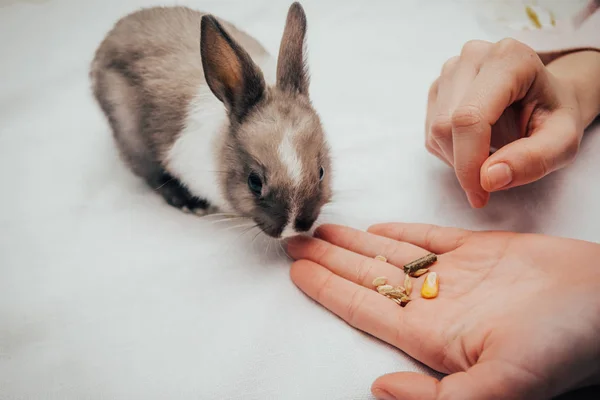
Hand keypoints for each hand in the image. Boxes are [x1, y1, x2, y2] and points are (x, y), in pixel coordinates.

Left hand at [286, 223, 599, 398]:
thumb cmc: (563, 347)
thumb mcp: (501, 387)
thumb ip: (437, 397)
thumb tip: (378, 388)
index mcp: (432, 335)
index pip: (363, 308)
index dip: (326, 288)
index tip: (294, 269)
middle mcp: (437, 305)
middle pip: (367, 278)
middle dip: (328, 259)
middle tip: (292, 238)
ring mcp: (457, 277)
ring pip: (391, 255)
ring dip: (355, 243)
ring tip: (321, 229)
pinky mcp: (480, 252)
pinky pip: (430, 239)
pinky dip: (401, 232)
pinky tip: (377, 228)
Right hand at [425, 38, 584, 207]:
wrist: (546, 100)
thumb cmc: (555, 117)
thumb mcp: (562, 143)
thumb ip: (533, 160)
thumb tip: (488, 179)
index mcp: (509, 59)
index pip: (470, 117)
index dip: (469, 163)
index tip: (480, 195)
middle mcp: (473, 56)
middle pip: (447, 126)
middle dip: (465, 163)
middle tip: (493, 177)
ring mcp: (451, 70)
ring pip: (435, 131)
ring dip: (458, 158)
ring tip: (491, 153)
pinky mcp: (438, 88)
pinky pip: (430, 132)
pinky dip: (450, 152)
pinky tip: (476, 145)